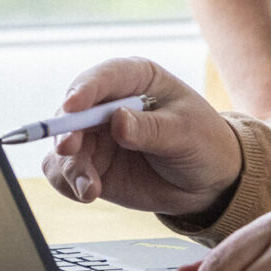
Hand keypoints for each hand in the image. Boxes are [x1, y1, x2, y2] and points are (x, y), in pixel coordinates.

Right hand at [42, 57, 243, 218]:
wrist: (207, 182)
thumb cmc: (202, 143)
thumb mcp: (185, 133)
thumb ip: (150, 129)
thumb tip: (117, 122)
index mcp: (136, 79)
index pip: (105, 77)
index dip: (85, 89)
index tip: (72, 107)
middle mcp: (109, 103)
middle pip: (72, 111)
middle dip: (66, 131)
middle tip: (69, 151)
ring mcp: (97, 134)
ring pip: (64, 145)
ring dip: (70, 166)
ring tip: (90, 189)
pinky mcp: (91, 164)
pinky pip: (64, 171)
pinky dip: (68, 183)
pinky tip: (87, 193)